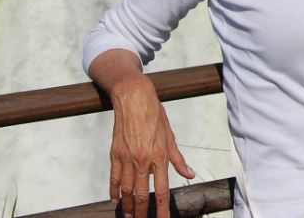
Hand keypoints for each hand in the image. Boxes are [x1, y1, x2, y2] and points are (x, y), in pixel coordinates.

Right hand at [108, 75, 194, 217]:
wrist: (133, 98)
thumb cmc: (154, 115)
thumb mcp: (170, 136)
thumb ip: (178, 159)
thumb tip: (190, 175)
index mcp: (159, 156)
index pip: (161, 190)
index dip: (161, 209)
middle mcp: (142, 160)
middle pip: (141, 194)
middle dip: (142, 212)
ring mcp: (127, 157)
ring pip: (125, 190)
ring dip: (128, 206)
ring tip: (130, 216)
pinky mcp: (115, 153)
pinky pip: (113, 177)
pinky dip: (113, 191)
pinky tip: (116, 200)